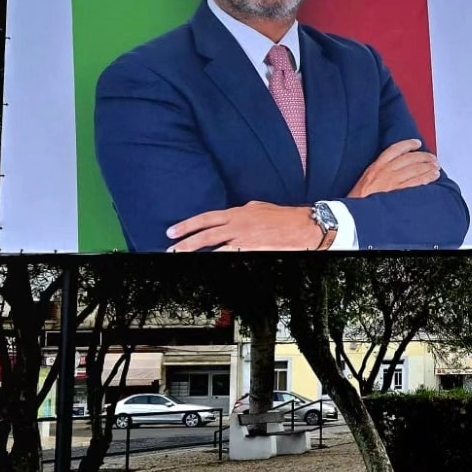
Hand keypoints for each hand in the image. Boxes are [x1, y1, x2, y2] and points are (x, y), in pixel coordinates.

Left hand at [166, 201, 328, 252]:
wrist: (302, 226)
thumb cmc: (283, 216)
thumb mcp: (258, 207)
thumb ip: (242, 211)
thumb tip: (231, 214)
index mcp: (237, 212)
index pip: (206, 218)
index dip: (187, 225)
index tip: (172, 232)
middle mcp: (237, 224)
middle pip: (205, 234)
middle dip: (185, 242)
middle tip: (170, 249)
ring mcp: (243, 239)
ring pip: (213, 247)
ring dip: (196, 254)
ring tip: (181, 258)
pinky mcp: (251, 250)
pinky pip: (229, 257)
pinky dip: (216, 260)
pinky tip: (207, 264)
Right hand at [347, 138, 441, 198]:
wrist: (351, 214)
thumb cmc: (358, 201)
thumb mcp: (365, 181)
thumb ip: (378, 174)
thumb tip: (394, 170)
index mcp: (375, 168)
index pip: (394, 150)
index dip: (407, 144)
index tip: (417, 143)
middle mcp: (384, 172)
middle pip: (408, 158)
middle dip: (423, 156)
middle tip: (432, 158)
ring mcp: (391, 182)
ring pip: (414, 169)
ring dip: (428, 166)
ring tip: (436, 167)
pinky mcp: (396, 192)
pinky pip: (416, 182)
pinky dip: (426, 178)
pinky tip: (433, 177)